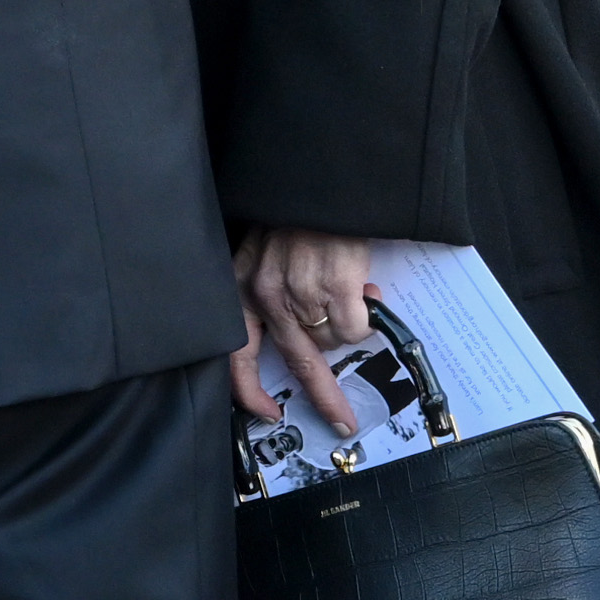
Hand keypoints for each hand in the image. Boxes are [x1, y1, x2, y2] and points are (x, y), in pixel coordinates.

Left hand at [225, 225, 380, 433]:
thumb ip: (284, 293)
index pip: (236, 354)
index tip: (267, 413)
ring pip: (330, 341)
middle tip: (340, 417)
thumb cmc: (301, 214)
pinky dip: (363, 317)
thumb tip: (319, 333)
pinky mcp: (333, 290)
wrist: (325, 182)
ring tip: (350, 293)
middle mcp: (264, 294)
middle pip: (296, 361)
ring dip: (345, 326)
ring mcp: (299, 293)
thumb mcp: (271, 253)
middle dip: (323, 395)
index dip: (249, 391)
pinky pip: (353, 329)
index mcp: (242, 286)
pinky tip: (360, 291)